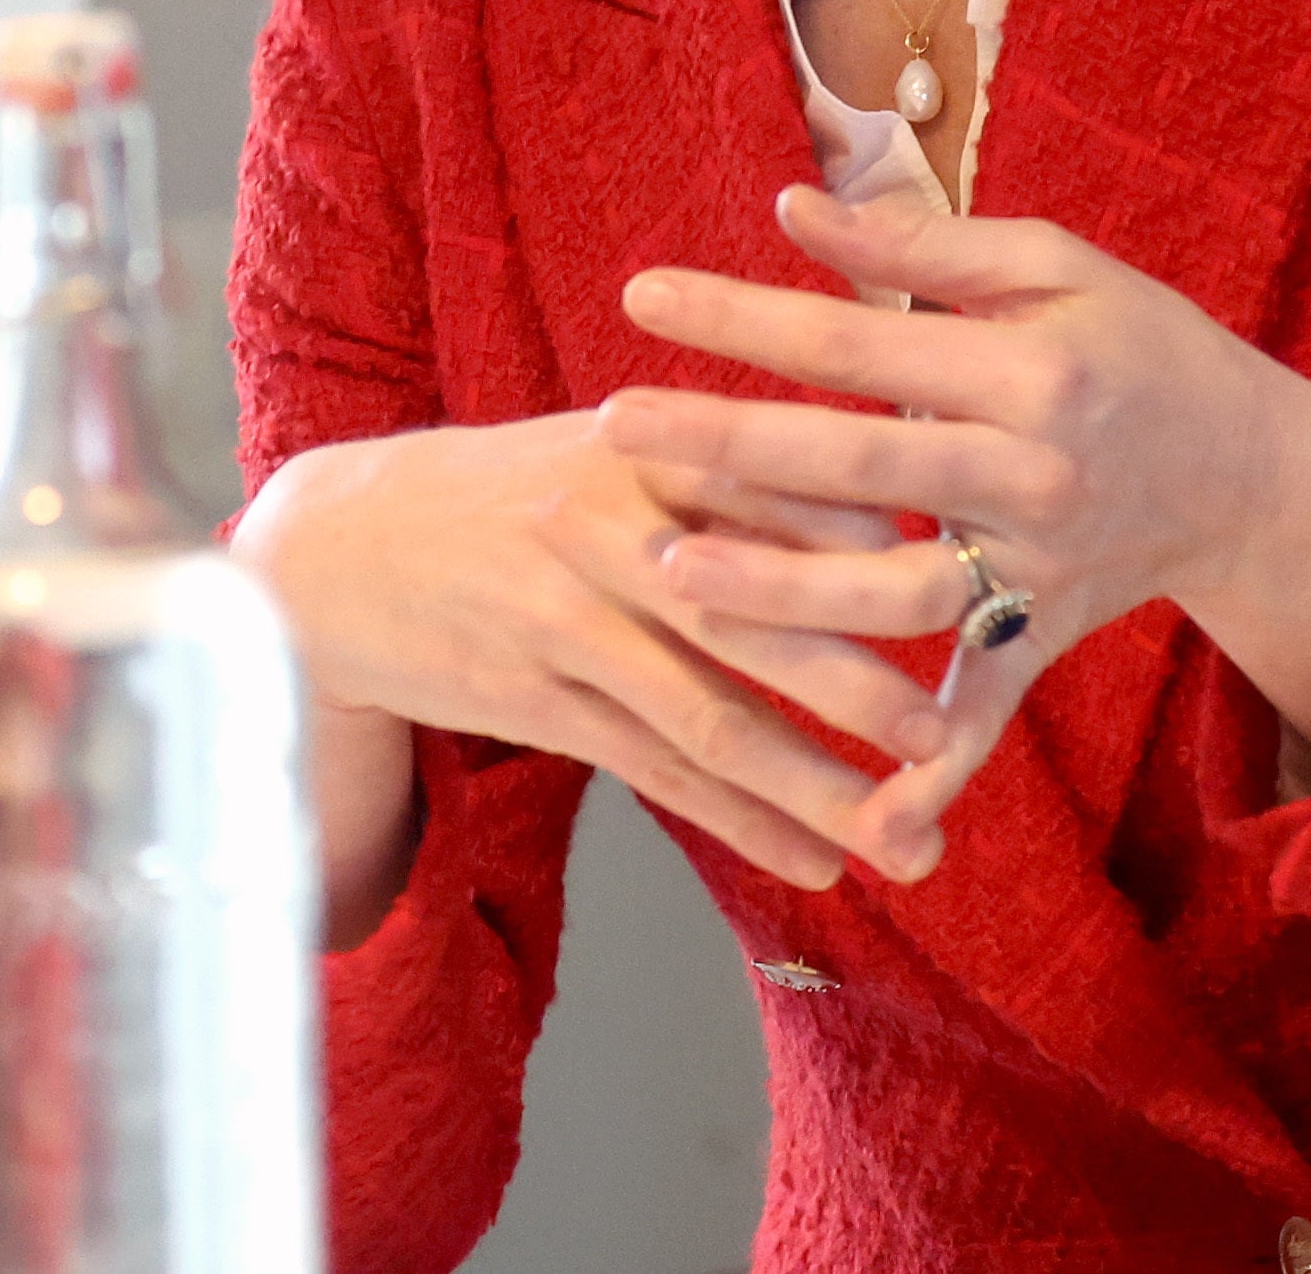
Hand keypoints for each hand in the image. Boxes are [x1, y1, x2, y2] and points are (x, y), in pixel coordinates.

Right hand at [231, 410, 959, 911]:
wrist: (333, 551)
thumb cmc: (494, 493)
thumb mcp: (600, 448)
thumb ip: (724, 471)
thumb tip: (875, 512)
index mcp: (641, 449)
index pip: (788, 495)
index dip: (885, 546)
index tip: (977, 591)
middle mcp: (607, 531)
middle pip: (762, 613)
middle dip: (868, 685)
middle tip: (956, 738)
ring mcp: (565, 622)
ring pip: (711, 715)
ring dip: (817, 783)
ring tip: (906, 834)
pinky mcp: (532, 698)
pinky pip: (654, 773)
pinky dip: (740, 823)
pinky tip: (811, 861)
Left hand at [599, 187, 1310, 862]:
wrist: (1256, 472)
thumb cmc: (1140, 345)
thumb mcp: (1055, 266)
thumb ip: (922, 244)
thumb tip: (792, 209)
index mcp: (1026, 372)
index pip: (856, 345)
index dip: (743, 320)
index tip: (638, 297)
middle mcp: (1030, 476)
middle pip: (855, 465)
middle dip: (725, 446)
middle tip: (610, 428)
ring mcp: (1037, 567)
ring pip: (894, 594)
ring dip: (779, 595)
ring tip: (665, 573)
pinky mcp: (1045, 634)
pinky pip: (982, 708)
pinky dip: (927, 767)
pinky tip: (852, 814)